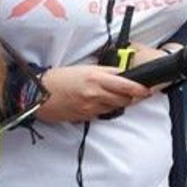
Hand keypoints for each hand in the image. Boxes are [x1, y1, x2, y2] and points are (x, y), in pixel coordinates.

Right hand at [35, 64, 150, 122]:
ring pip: (114, 107)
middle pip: (124, 99)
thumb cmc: (61, 77)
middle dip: (132, 97)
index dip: (140, 89)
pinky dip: (104, 109)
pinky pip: (101, 114)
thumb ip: (106, 73)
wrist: (38, 93)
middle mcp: (95, 93)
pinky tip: (98, 103)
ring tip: (114, 97)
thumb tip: (123, 76)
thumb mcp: (85, 69)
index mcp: (96, 78)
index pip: (126, 85)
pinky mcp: (84, 117)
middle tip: (137, 94)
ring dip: (118, 103)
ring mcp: (90, 107)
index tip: (148, 90)